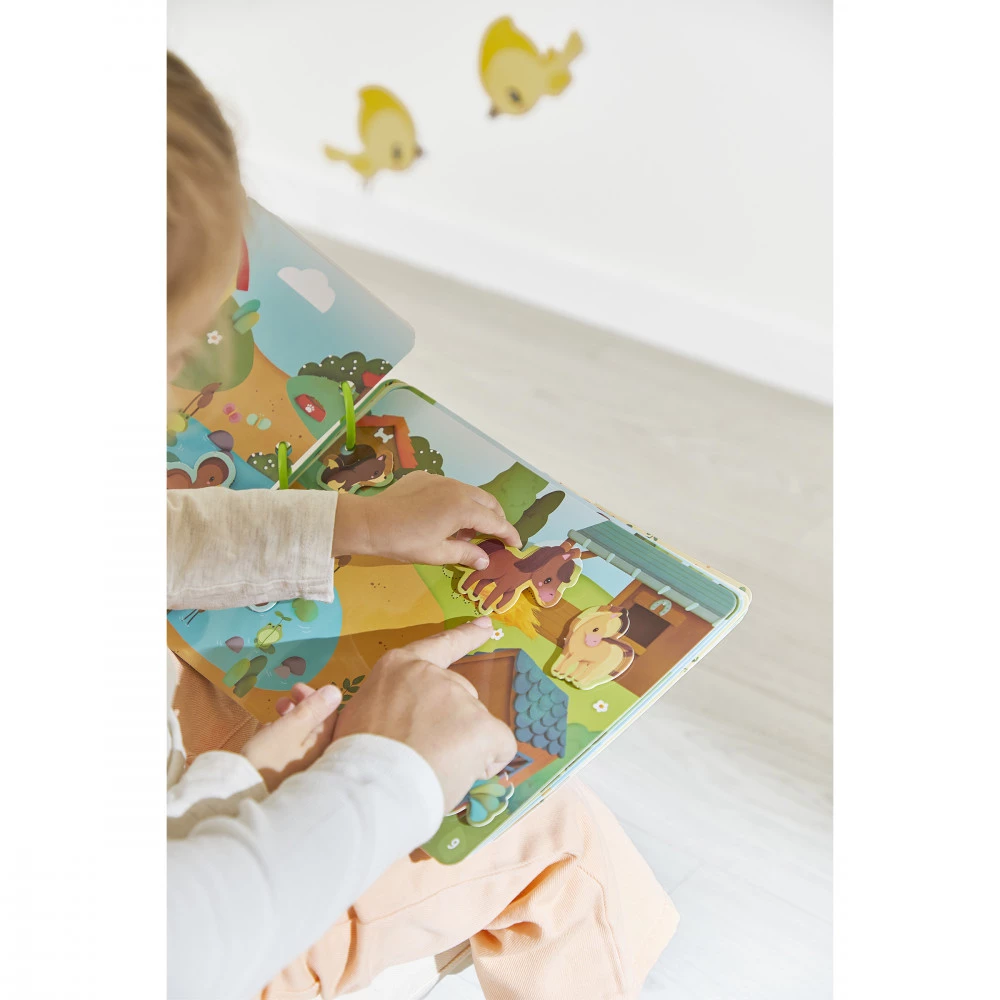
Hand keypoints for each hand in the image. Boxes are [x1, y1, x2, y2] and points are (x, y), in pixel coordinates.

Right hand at [241, 683, 341, 791]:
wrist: (242, 794)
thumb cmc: (268, 759)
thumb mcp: (289, 728)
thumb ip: (312, 709)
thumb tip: (335, 692)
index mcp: (322, 745)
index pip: (330, 715)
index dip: (314, 697)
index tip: (295, 688)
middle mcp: (317, 758)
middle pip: (316, 725)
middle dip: (301, 707)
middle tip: (282, 700)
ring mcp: (301, 768)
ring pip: (302, 736)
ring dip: (290, 719)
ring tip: (275, 712)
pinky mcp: (285, 775)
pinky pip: (290, 749)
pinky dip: (282, 735)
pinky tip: (268, 732)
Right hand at [332, 618, 516, 810]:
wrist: (368, 788)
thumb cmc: (355, 758)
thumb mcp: (354, 717)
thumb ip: (379, 707)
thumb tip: (366, 709)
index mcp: (399, 668)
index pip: (439, 646)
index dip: (465, 636)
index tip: (486, 625)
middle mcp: (434, 675)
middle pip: (459, 697)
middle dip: (451, 725)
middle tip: (423, 754)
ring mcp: (460, 699)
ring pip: (476, 727)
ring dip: (462, 750)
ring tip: (432, 770)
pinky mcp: (482, 727)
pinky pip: (500, 747)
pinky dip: (487, 763)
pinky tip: (461, 775)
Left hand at [333, 472, 520, 568]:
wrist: (370, 522)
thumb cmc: (405, 542)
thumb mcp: (437, 554)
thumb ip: (465, 555)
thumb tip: (485, 560)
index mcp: (464, 508)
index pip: (496, 521)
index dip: (509, 533)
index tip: (516, 544)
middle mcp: (457, 488)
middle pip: (487, 501)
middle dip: (496, 517)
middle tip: (495, 535)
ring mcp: (440, 479)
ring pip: (469, 491)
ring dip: (476, 508)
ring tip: (468, 529)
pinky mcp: (425, 476)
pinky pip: (450, 487)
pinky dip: (456, 500)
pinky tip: (444, 515)